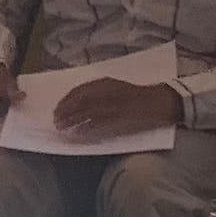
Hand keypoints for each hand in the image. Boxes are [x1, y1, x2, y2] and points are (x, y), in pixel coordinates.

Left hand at [54, 76, 185, 137]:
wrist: (159, 102)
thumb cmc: (136, 96)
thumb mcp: (115, 87)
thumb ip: (98, 92)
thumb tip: (75, 102)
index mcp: (107, 83)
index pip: (80, 91)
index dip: (66, 100)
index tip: (57, 108)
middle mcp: (109, 92)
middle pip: (80, 102)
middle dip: (65, 111)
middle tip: (56, 120)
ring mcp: (114, 106)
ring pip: (87, 114)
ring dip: (72, 121)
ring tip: (62, 128)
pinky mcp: (120, 120)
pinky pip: (99, 125)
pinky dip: (87, 129)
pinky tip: (79, 134)